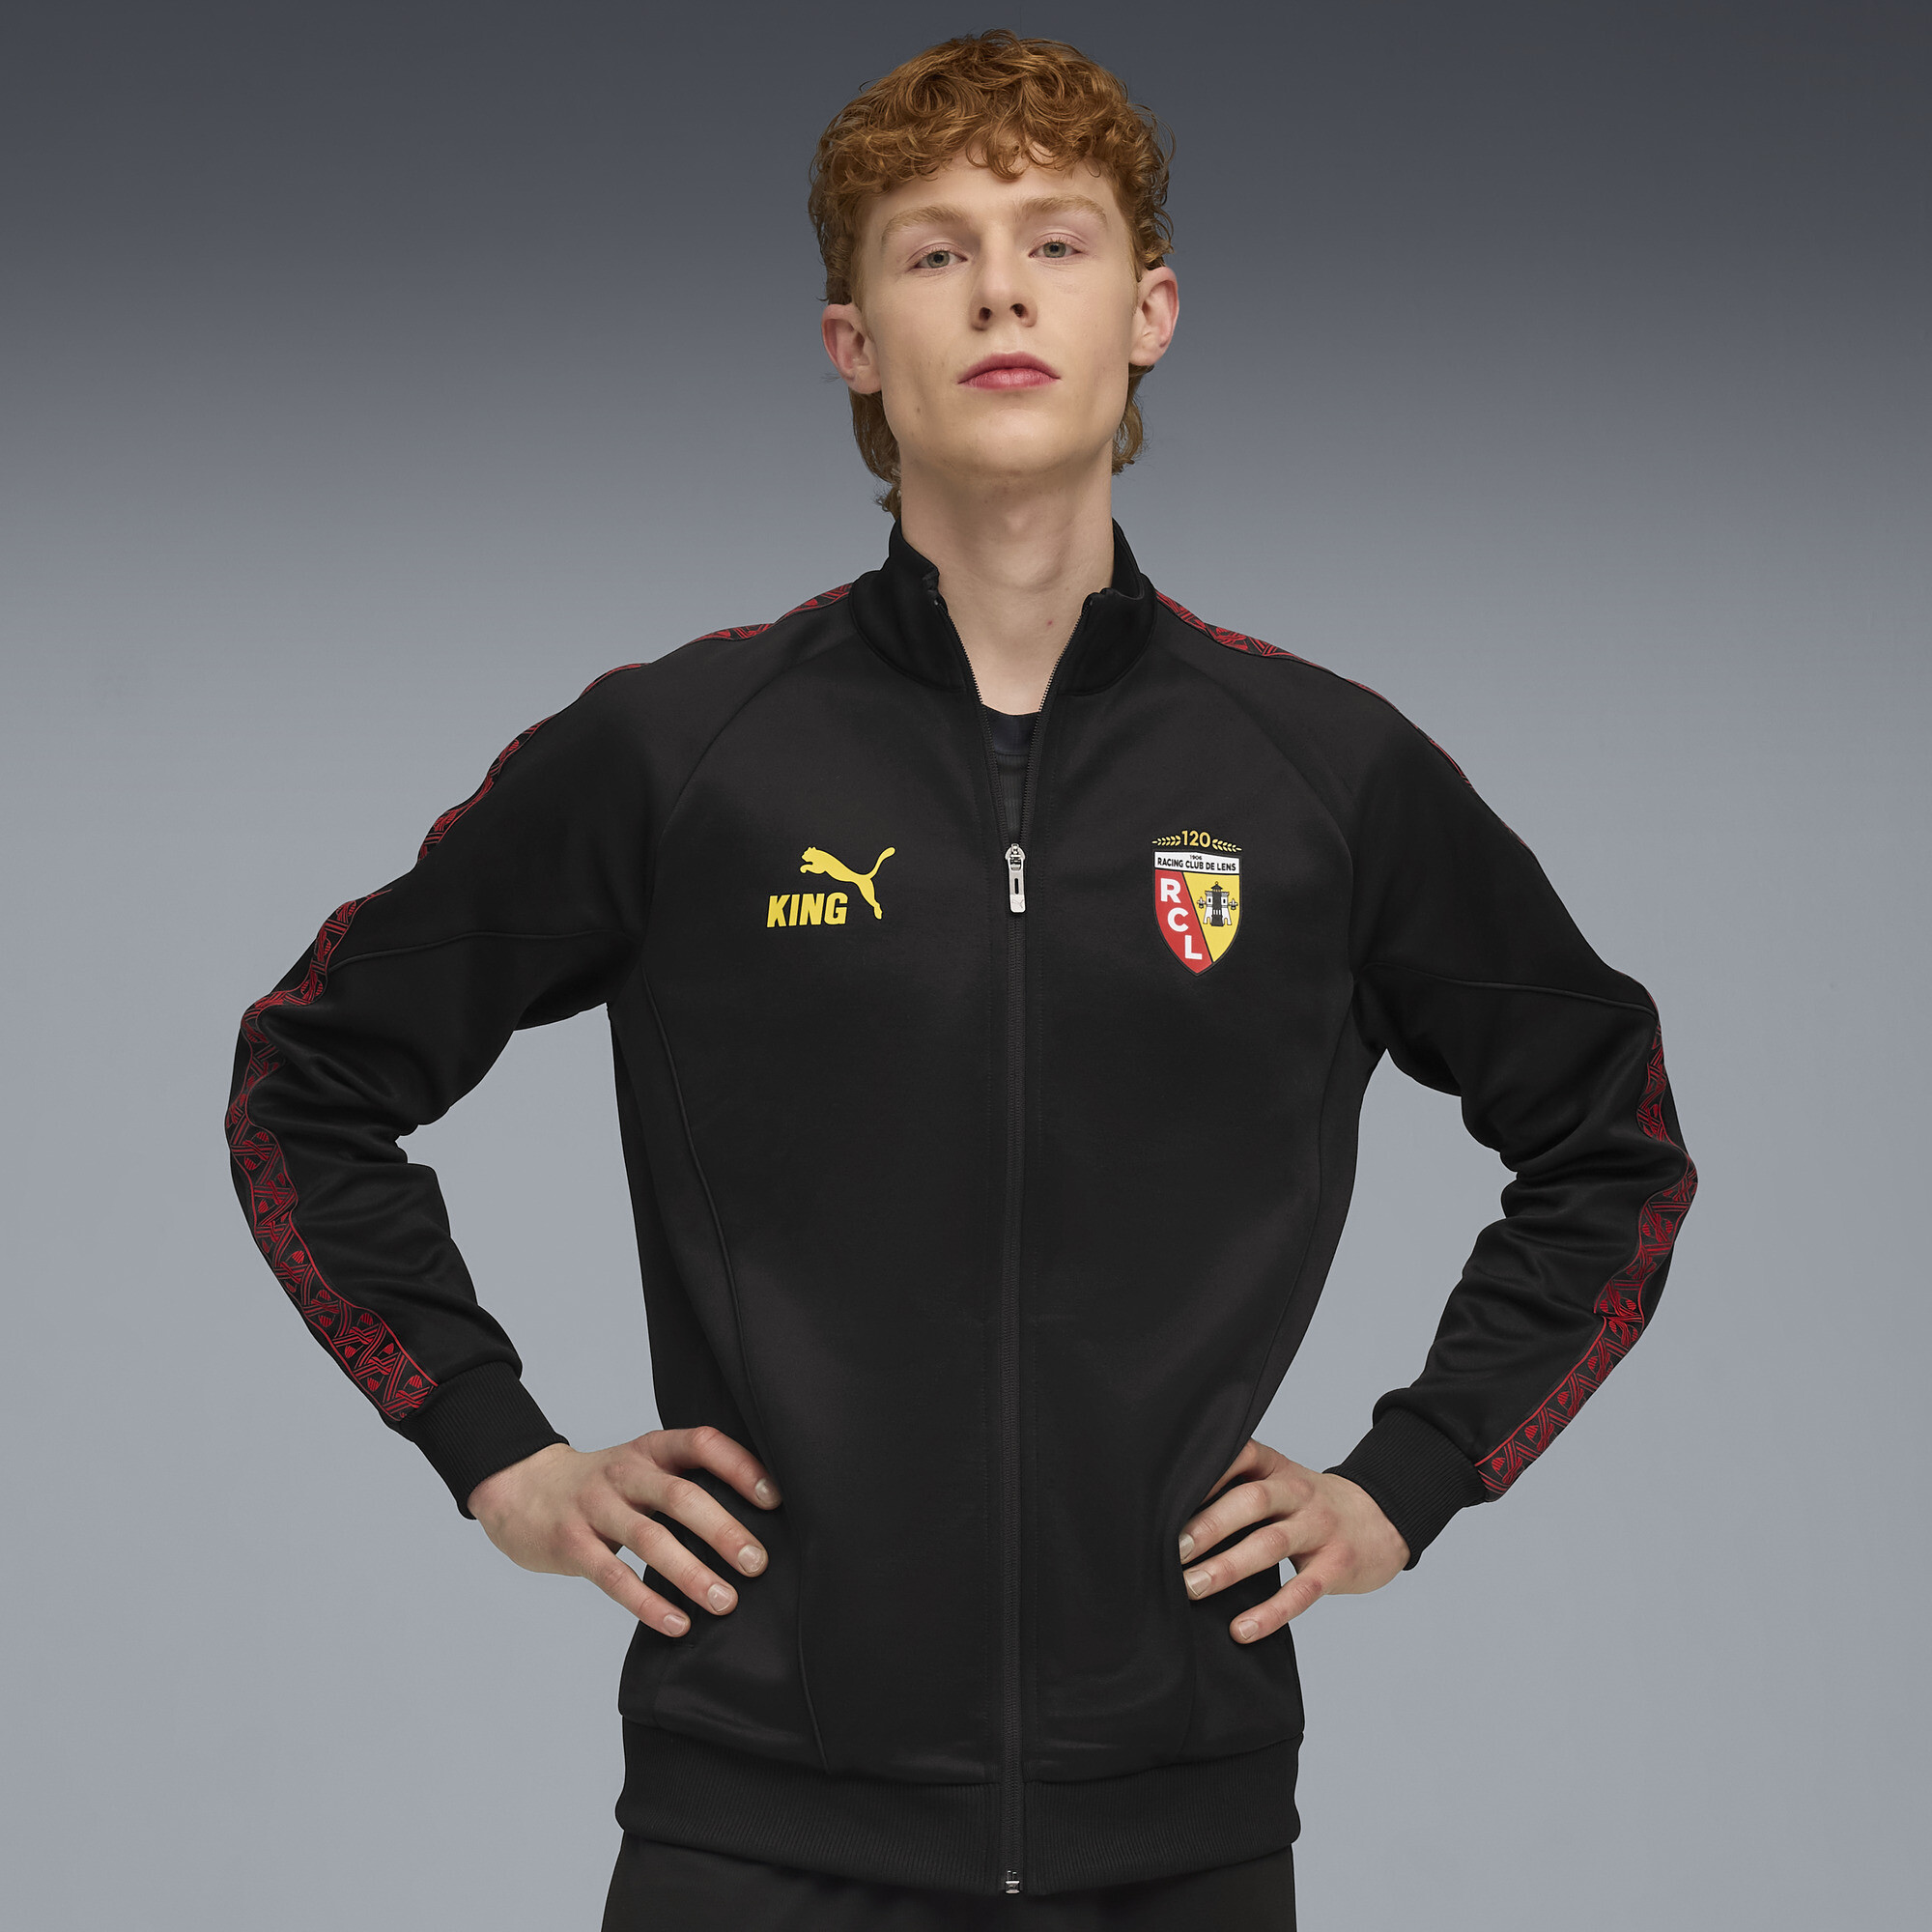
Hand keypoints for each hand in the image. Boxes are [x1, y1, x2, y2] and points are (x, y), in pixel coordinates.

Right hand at [467, 1425, 780, 1635]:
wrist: (520, 1489)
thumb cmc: (605, 1486)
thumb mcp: (643, 1467)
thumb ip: (685, 1483)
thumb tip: (758, 1522)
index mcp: (651, 1448)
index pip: (702, 1443)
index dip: (740, 1467)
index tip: (774, 1500)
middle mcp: (625, 1472)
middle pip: (680, 1496)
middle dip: (723, 1530)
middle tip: (758, 1563)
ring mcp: (595, 1507)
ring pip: (650, 1539)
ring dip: (692, 1573)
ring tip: (726, 1601)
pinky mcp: (571, 1544)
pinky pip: (612, 1577)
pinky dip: (647, 1603)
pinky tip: (678, 1624)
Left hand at [1177, 1438, 1408, 1642]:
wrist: (1382, 1519)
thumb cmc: (1310, 1506)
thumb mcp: (1280, 1482)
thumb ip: (1238, 1490)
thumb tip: (1171, 1517)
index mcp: (1277, 1468)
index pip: (1239, 1457)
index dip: (1205, 1473)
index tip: (1167, 1495)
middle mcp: (1298, 1492)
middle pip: (1250, 1502)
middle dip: (1208, 1525)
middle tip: (1170, 1551)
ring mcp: (1320, 1528)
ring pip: (1270, 1545)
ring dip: (1227, 1567)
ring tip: (1192, 1588)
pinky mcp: (1337, 1566)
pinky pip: (1301, 1591)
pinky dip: (1270, 1613)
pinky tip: (1241, 1629)